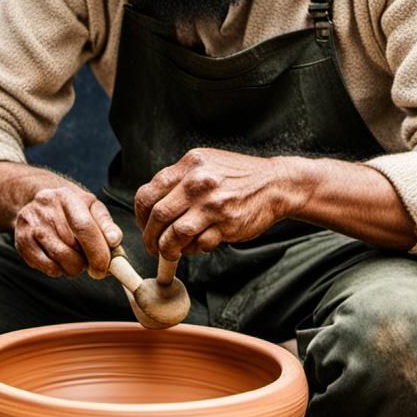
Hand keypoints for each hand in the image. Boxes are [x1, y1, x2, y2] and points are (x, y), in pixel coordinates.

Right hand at [14, 184, 122, 278]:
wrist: (38, 202)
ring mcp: (30, 226)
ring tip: (76, 258)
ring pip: (60, 261)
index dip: (97, 251)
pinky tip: (61, 259)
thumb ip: (106, 224)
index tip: (105, 267)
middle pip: (72, 248)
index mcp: (66, 197)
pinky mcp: (22, 242)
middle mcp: (44, 209)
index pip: (84, 227)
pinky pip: (48, 268)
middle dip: (88, 262)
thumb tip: (114, 240)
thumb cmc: (71, 209)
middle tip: (92, 261)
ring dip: (74, 268)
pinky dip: (60, 270)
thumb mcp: (91, 207)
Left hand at [135, 149, 296, 261]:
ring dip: (168, 249)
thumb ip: (180, 179)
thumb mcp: (206, 164)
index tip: (144, 225)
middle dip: (149, 237)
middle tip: (152, 246)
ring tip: (171, 252)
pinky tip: (198, 245)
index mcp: (189, 165)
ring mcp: (213, 204)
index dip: (140, 215)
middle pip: (158, 216)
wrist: (276, 184)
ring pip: (175, 234)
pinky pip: (199, 244)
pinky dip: (194, 249)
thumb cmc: (238, 176)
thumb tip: (152, 204)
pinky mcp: (226, 224)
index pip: (149, 192)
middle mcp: (198, 182)